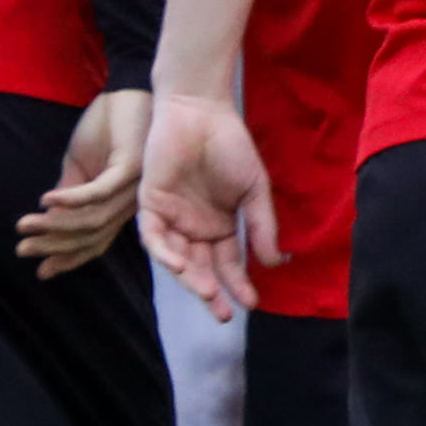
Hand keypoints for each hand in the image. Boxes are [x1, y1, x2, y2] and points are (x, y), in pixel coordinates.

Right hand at [19, 89, 153, 274]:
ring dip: (55, 225)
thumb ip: (68, 195)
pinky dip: (71, 199)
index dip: (68, 258)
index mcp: (120, 206)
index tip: (42, 271)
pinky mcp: (130, 167)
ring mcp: (132, 187)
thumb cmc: (107, 127)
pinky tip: (46, 200)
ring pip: (92, 219)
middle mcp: (130, 203)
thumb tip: (47, 223)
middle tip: (23, 250)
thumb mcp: (81, 166)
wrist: (127, 90)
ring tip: (25, 226)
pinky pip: (98, 192)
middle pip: (92, 236)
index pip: (95, 241)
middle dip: (55, 246)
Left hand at [139, 92, 274, 321]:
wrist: (201, 111)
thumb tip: (275, 263)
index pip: (228, 264)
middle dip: (211, 292)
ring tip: (207, 293)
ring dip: (190, 277)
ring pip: (177, 258)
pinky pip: (154, 236)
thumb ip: (261, 225)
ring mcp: (171, 217)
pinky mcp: (150, 204)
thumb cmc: (231, 145)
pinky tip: (180, 263)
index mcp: (220, 226)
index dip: (238, 284)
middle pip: (201, 268)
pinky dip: (165, 251)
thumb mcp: (254, 190)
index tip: (251, 304)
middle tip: (223, 314)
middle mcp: (194, 227)